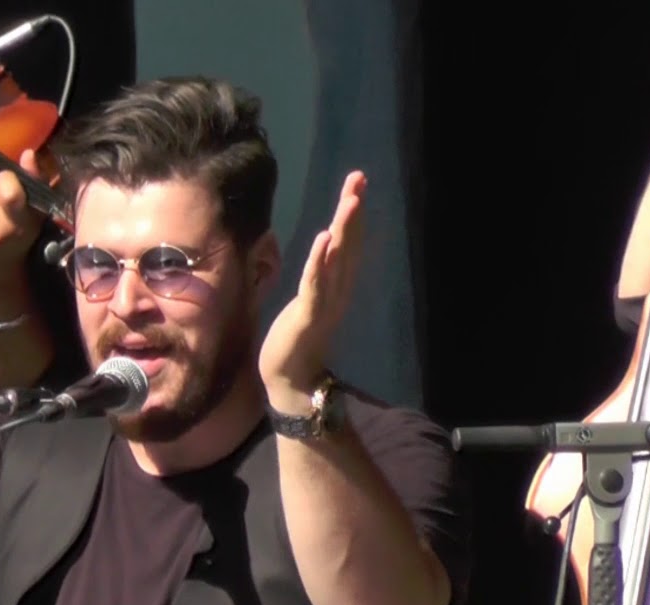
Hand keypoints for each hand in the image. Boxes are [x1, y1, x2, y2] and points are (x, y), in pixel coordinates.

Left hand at [259, 171, 366, 402]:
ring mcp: (325, 302)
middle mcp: (338, 290)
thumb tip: (324, 249)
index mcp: (337, 285)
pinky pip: (316, 284)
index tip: (357, 183)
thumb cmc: (295, 341)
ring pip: (338, 259)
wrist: (290, 380)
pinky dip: (320, 261)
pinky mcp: (309, 315)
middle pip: (348, 244)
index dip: (352, 213)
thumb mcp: (308, 300)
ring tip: (351, 200)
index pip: (348, 242)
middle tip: (359, 178)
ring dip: (344, 229)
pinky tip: (324, 239)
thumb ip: (319, 276)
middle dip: (353, 210)